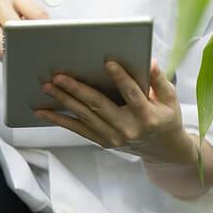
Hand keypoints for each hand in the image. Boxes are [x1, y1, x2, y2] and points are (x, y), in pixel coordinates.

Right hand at [0, 0, 48, 62]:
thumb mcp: (13, 18)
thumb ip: (29, 22)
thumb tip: (50, 39)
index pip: (38, 15)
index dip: (41, 33)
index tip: (40, 42)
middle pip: (20, 32)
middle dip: (20, 46)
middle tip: (17, 49)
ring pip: (3, 45)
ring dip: (4, 54)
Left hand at [34, 58, 197, 165]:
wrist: (162, 150)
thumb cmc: (166, 118)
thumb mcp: (170, 98)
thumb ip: (159, 79)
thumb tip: (149, 61)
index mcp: (147, 116)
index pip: (132, 95)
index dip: (121, 78)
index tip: (108, 62)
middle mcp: (127, 129)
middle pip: (99, 106)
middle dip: (77, 90)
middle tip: (59, 76)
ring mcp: (113, 137)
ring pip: (84, 117)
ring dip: (64, 101)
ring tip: (48, 87)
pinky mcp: (102, 141)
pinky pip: (78, 129)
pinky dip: (59, 119)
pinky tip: (43, 111)